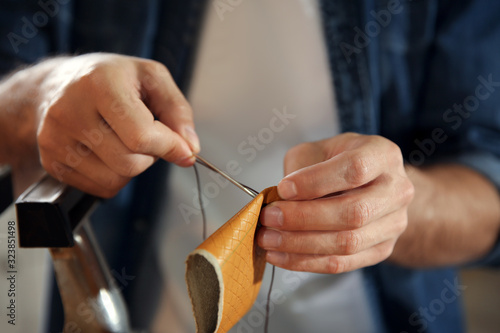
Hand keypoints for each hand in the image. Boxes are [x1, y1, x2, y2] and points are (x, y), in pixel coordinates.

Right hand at [34, 53, 198, 196]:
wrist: (57, 84)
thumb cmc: (109, 78)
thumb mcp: (151, 77)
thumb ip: (178, 111)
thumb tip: (189, 148)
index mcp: (99, 84)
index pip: (141, 136)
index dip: (169, 147)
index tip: (183, 149)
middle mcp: (70, 111)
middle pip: (129, 163)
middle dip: (150, 156)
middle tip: (145, 135)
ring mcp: (55, 138)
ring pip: (114, 180)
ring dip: (132, 167)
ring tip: (123, 141)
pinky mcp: (51, 161)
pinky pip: (98, 188)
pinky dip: (113, 177)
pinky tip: (107, 152)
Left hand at [257, 133, 413, 273]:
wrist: (371, 185)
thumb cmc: (339, 162)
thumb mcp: (319, 150)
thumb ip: (301, 168)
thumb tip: (279, 200)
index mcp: (381, 155)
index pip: (354, 169)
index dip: (315, 181)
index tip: (283, 188)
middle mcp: (396, 190)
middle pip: (353, 212)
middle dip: (304, 218)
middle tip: (269, 217)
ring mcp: (394, 223)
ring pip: (347, 243)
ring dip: (300, 244)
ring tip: (268, 239)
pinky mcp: (382, 250)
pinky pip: (342, 263)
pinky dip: (306, 262)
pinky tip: (280, 255)